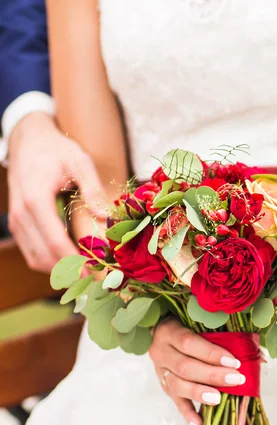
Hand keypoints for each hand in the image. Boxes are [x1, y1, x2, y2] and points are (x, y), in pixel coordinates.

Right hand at [7, 112, 104, 271]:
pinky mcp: (18, 226)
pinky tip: (73, 262)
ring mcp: (17, 222)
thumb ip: (92, 189)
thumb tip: (105, 217)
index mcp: (36, 199)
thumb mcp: (79, 162)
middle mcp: (22, 214)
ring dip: (61, 271)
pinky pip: (32, 254)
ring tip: (88, 274)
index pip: (54, 241)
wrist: (28, 140)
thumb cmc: (57, 150)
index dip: (74, 262)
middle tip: (97, 279)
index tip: (94, 274)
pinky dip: (51, 263)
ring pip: (36, 260)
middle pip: (44, 256)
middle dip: (70, 272)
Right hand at [150, 319, 244, 424]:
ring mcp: (160, 371)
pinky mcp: (164, 387)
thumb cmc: (187, 325)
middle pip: (184, 367)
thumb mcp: (199, 323)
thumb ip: (223, 335)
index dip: (211, 354)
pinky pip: (175, 403)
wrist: (160, 331)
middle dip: (212, 375)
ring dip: (200, 393)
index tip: (234, 362)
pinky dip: (188, 415)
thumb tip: (257, 355)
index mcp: (169, 331)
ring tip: (218, 399)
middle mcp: (161, 352)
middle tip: (236, 380)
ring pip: (177, 385)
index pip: (189, 343)